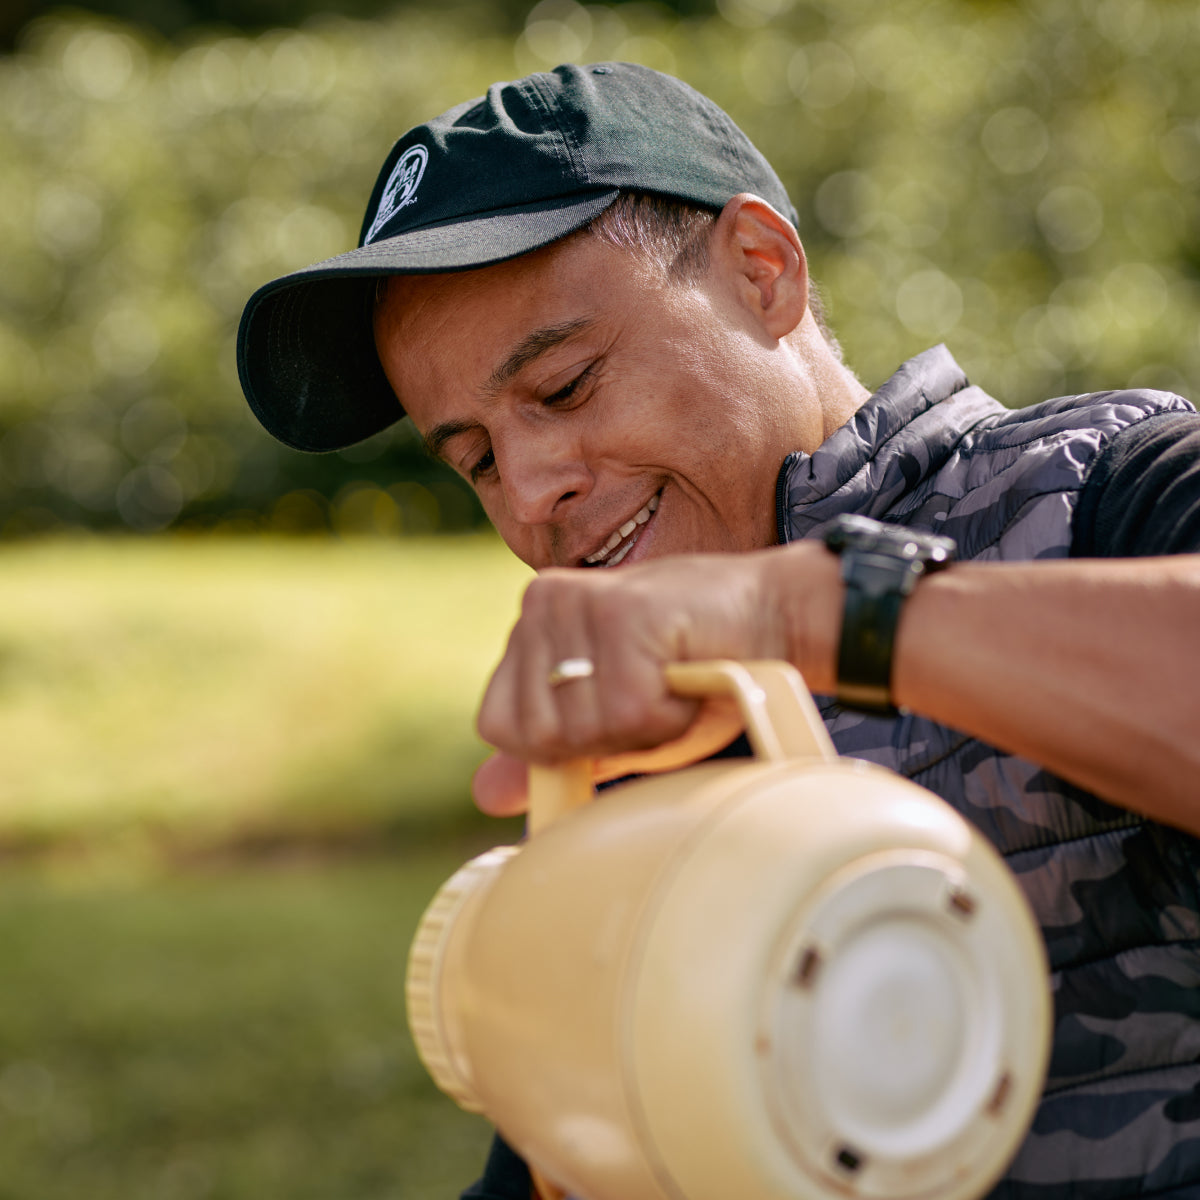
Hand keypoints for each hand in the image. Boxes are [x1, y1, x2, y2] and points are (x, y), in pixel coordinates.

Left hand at [472, 542, 840, 813]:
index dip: (559, 746)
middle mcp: (543, 602)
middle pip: (538, 734)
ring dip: (642, 728)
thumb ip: (551, 749)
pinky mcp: (621, 612)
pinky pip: (630, 712)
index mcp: (532, 622)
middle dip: (605, 739)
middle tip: (652, 696)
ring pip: (582, 728)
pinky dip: (671, 715)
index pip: (500, 725)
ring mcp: (577, 603)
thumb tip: (482, 796)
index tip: (613, 715)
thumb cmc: (694, 669)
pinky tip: (691, 675)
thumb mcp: (612, 715)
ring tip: (672, 683)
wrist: (775, 616)